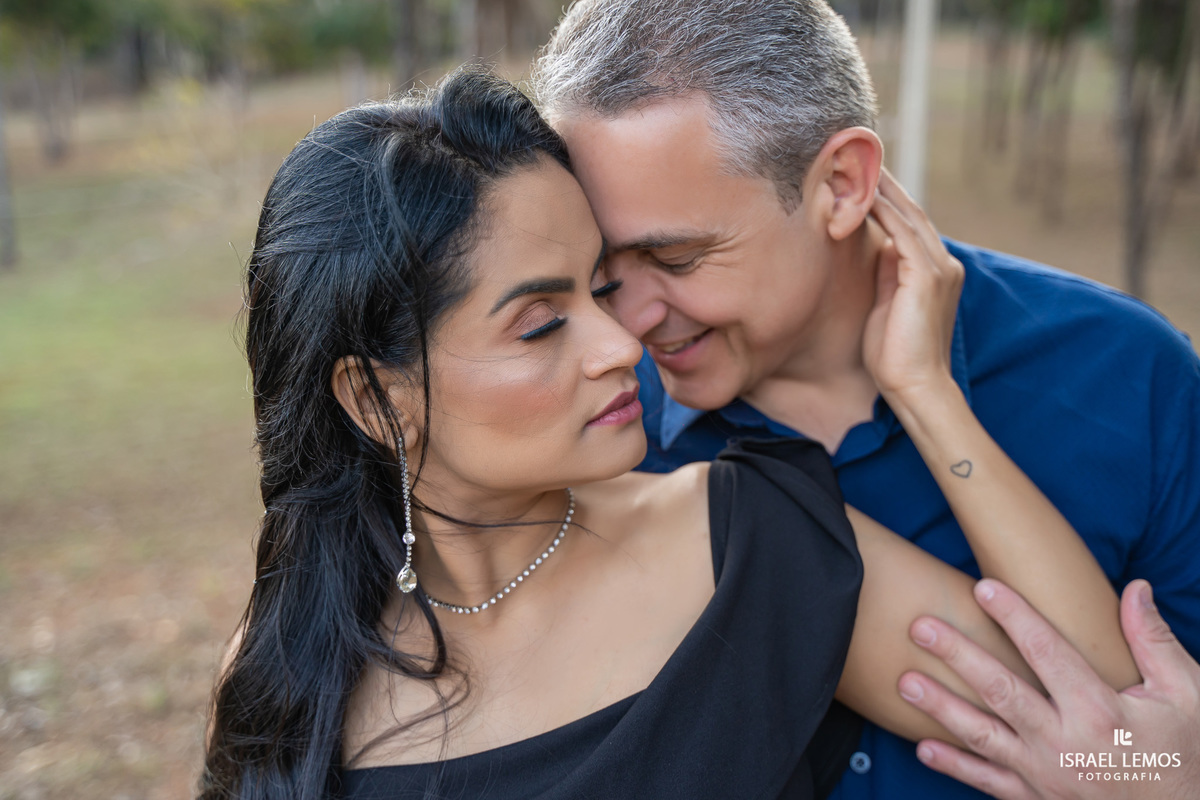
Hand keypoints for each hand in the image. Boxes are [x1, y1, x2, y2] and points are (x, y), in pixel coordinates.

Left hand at [862, 168, 963, 406]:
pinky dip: (884, 214)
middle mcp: (943, 263)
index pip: (910, 222)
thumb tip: (880, 245)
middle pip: (911, 210)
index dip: (888, 196)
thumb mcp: (888, 304)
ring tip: (859, 165)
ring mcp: (939, 268)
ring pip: (908, 216)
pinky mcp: (926, 278)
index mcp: (935, 269)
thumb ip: (889, 273)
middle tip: (859, 155)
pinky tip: (863, 197)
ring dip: (884, 189)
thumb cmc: (895, 355)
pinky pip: (903, 234)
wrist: (915, 387)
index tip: (863, 175)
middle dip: (886, 182)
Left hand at [897, 579, 1199, 798]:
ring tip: (906, 681)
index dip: (1014, 616)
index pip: (1047, 652)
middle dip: (957, 655)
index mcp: (1102, 711)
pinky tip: (923, 747)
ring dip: (941, 708)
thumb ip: (1153, 642)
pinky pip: (989, 783)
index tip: (983, 587)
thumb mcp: (1187, 696)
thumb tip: (1135, 588)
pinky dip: (955, 767)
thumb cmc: (1187, 754)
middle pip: (1001, 690)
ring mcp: (1048, 777)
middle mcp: (1067, 743)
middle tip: (920, 627)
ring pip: (984, 737)